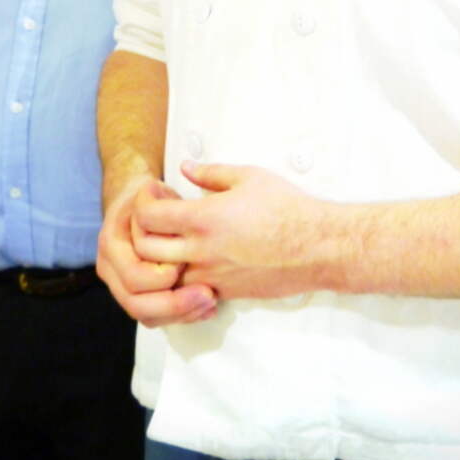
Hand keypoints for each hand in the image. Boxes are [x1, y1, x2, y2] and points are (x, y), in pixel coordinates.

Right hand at [96, 177, 217, 327]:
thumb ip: (161, 210)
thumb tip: (175, 233)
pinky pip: (154, 317)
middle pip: (135, 304)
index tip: (188, 264)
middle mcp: (110, 268)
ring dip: (180, 314)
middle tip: (208, 295)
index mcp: (112, 243)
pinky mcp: (136, 295)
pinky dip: (180, 317)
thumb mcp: (154, 193)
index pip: (134, 276)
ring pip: (145, 316)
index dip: (162, 277)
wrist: (137, 203)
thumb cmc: (150, 197)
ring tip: (210, 304)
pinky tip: (205, 309)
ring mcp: (120, 285)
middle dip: (174, 305)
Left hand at [133, 161, 332, 300]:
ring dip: (159, 261)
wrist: (318, 247)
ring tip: (172, 241)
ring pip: (163, 276)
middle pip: (146, 250)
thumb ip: (211, 173)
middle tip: (155, 219)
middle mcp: (202, 250)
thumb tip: (186, 167)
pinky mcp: (225, 292)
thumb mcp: (249, 177)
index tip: (154, 194)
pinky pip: (189, 290)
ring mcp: (212, 275)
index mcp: (204, 218)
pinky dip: (182, 278)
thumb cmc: (287, 208)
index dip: (143, 204)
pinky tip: (194, 259)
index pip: (148, 217)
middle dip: (142, 233)